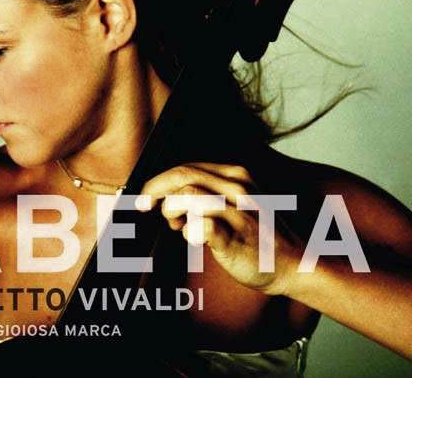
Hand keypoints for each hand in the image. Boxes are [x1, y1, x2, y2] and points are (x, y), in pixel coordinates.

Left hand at [137, 162, 300, 295]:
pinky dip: (190, 232)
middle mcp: (239, 189)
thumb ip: (206, 193)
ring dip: (172, 211)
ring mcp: (240, 213)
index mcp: (236, 176)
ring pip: (189, 197)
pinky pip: (204, 227)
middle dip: (154, 190)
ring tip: (177, 226)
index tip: (145, 197)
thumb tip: (165, 193)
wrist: (291, 264)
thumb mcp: (235, 202)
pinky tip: (193, 239)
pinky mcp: (238, 238)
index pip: (187, 167)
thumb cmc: (255, 235)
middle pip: (183, 176)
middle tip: (142, 206)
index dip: (159, 180)